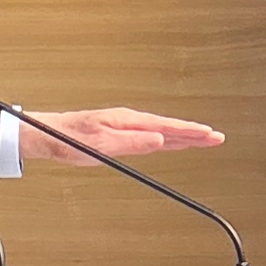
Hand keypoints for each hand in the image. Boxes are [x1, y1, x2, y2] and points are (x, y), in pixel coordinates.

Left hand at [20, 106, 224, 166]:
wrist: (48, 135)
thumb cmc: (70, 139)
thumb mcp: (102, 145)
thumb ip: (132, 143)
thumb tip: (159, 140)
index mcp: (128, 121)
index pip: (167, 127)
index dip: (190, 133)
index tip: (210, 135)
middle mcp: (129, 121)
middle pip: (169, 128)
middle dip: (194, 133)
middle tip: (217, 138)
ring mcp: (125, 126)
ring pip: (161, 131)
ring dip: (182, 136)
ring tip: (202, 139)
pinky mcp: (119, 133)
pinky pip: (150, 135)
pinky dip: (165, 138)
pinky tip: (171, 142)